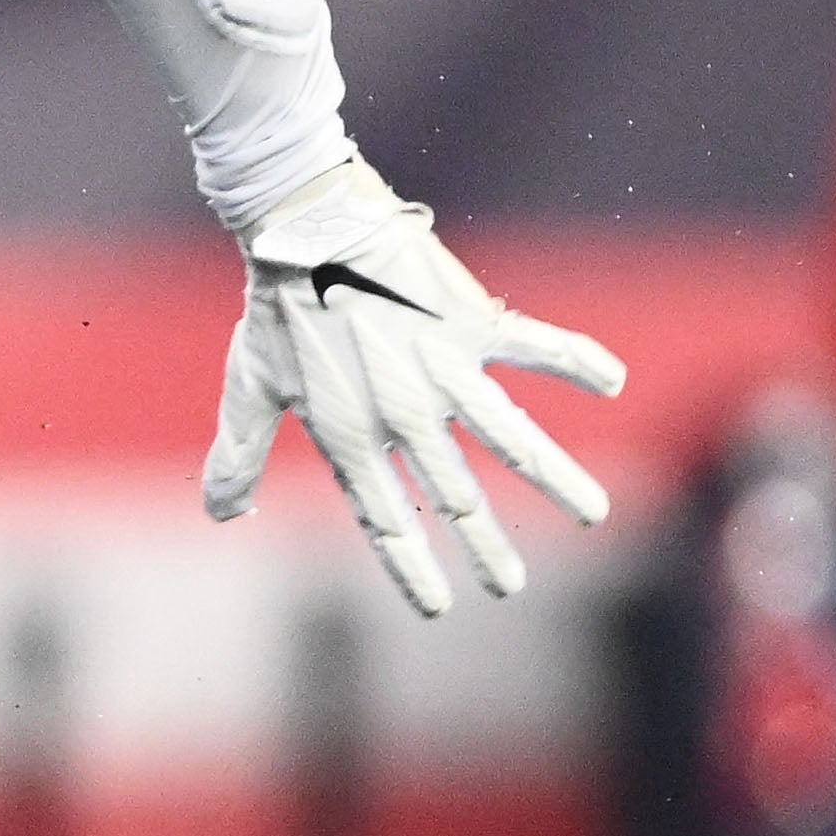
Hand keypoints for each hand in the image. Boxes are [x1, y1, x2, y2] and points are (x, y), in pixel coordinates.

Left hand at [201, 161, 624, 618]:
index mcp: (352, 438)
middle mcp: (404, 415)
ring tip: (595, 515)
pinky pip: (536, 345)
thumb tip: (222, 514)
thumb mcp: (249, 387)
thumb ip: (238, 455)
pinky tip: (613, 382)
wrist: (305, 228)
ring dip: (557, 479)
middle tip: (510, 586)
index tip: (436, 607)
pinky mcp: (471, 323)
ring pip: (513, 439)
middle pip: (455, 497)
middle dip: (485, 547)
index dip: (410, 568)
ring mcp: (444, 371)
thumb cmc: (276, 310)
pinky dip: (575, 359)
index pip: (386, 522)